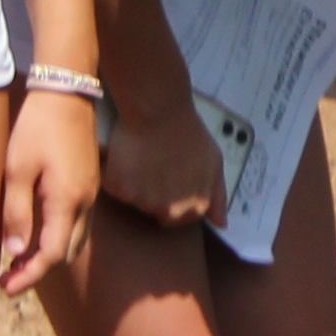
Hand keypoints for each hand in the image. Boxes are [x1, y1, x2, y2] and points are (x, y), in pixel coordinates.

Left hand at [0, 88, 100, 294]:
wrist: (66, 93)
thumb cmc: (36, 127)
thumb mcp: (17, 168)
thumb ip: (17, 212)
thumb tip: (16, 252)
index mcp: (67, 201)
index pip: (52, 254)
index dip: (30, 275)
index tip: (7, 288)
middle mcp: (85, 202)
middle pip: (67, 253)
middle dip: (39, 270)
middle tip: (9, 279)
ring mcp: (91, 193)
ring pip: (75, 239)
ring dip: (50, 255)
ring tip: (19, 260)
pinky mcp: (89, 183)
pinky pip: (77, 223)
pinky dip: (58, 237)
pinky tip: (38, 232)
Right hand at [105, 92, 224, 230]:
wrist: (159, 110)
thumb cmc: (188, 132)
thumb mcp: (214, 162)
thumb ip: (218, 195)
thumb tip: (221, 224)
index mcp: (195, 206)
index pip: (178, 219)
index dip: (171, 198)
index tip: (168, 179)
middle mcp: (170, 210)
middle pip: (154, 212)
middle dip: (152, 195)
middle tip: (153, 167)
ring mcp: (143, 201)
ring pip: (134, 201)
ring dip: (135, 185)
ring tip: (142, 158)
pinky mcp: (120, 189)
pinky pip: (114, 187)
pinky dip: (116, 175)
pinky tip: (126, 157)